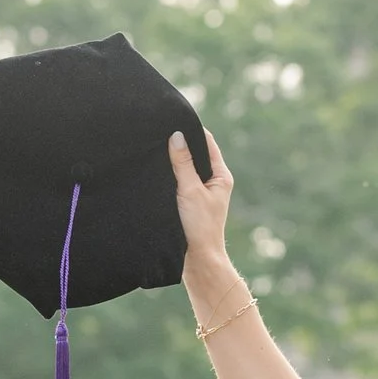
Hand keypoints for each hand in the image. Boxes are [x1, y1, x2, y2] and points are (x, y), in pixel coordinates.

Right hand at [169, 125, 234, 276]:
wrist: (198, 260)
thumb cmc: (199, 227)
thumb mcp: (189, 190)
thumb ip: (182, 164)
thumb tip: (177, 136)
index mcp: (221, 176)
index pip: (207, 143)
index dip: (192, 130)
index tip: (174, 118)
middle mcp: (213, 182)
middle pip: (196, 154)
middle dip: (181, 144)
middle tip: (160, 130)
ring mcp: (202, 193)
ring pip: (186, 168)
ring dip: (174, 160)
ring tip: (155, 147)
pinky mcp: (190, 203)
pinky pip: (180, 182)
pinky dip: (170, 175)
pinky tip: (156, 170)